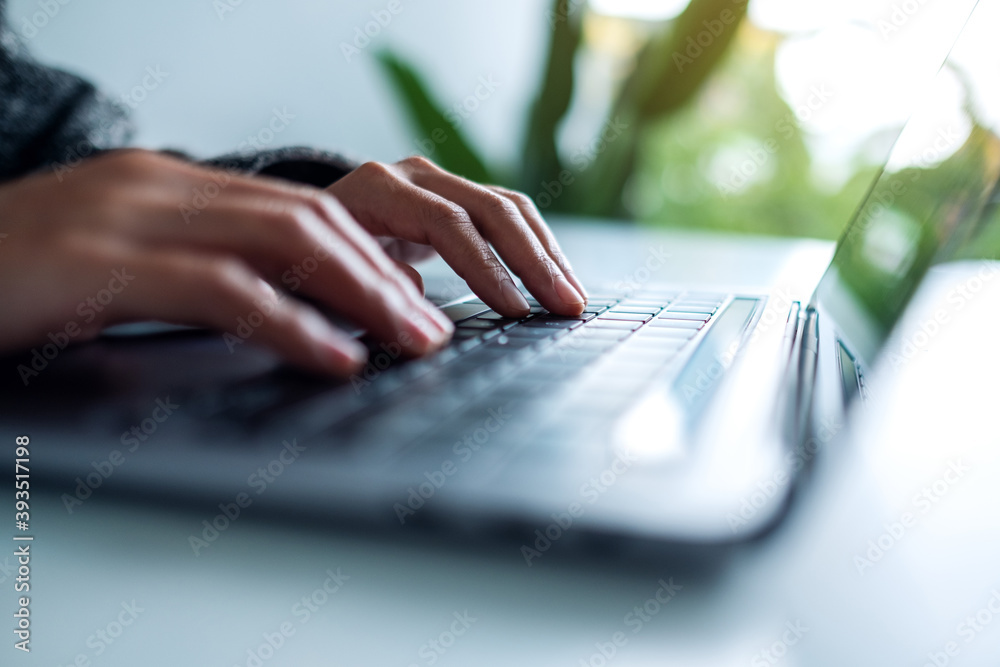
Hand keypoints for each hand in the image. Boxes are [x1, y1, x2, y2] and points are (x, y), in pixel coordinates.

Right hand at [0, 150, 452, 375]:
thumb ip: (198, 269)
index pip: (296, 207)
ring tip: (408, 340)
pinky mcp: (97, 266)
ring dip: (358, 294)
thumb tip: (284, 308)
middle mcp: (159, 188)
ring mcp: (128, 218)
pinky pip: (220, 289)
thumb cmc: (15, 278)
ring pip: (280, 241)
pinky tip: (333, 355)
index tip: (411, 297)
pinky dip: (290, 323)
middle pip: (305, 217)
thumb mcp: (120, 263)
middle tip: (429, 327)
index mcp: (170, 186)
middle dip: (379, 275)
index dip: (365, 254)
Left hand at [327, 156, 587, 317]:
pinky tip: (557, 279)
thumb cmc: (302, 262)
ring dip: (546, 255)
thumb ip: (369, 290)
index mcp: (376, 189)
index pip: (448, 224)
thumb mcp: (320, 280)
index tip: (514, 310)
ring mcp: (437, 182)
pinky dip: (536, 248)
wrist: (296, 229)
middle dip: (534, 262)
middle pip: (490, 209)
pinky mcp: (454, 197)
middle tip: (565, 306)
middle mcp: (412, 175)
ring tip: (573, 298)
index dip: (486, 268)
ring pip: (508, 208)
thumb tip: (422, 308)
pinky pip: (507, 215)